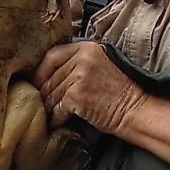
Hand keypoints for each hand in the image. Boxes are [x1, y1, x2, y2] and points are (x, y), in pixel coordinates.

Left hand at [33, 41, 147, 135]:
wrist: (132, 109)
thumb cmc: (116, 90)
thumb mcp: (97, 65)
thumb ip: (76, 63)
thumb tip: (47, 75)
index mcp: (86, 48)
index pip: (53, 54)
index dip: (41, 70)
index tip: (36, 82)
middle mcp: (82, 58)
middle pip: (51, 76)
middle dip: (44, 92)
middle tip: (41, 103)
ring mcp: (79, 77)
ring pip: (52, 93)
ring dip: (48, 107)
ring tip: (47, 114)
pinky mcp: (77, 95)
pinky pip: (58, 107)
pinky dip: (56, 117)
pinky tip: (56, 122)